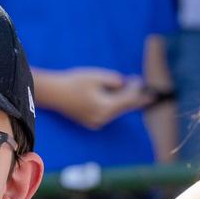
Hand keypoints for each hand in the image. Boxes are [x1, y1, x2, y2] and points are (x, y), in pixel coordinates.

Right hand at [39, 67, 153, 129]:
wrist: (52, 93)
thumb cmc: (73, 82)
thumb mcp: (96, 76)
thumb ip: (114, 80)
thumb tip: (125, 84)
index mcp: (105, 108)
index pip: (128, 100)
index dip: (139, 92)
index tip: (146, 85)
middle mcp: (102, 119)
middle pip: (123, 107)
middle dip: (133, 96)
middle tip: (140, 83)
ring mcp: (96, 122)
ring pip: (116, 111)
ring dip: (123, 100)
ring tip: (130, 86)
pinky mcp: (90, 122)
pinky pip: (107, 113)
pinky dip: (113, 105)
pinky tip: (116, 95)